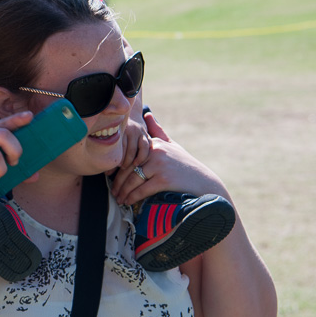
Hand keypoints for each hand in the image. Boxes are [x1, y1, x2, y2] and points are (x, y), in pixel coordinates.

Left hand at [112, 110, 228, 206]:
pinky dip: (132, 197)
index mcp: (155, 143)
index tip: (111, 176)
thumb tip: (148, 114)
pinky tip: (128, 202)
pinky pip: (141, 190)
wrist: (204, 183)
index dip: (119, 167)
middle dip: (118, 182)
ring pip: (132, 180)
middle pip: (129, 168)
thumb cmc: (186, 165)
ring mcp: (159, 165)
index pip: (130, 155)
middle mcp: (156, 151)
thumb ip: (158, 132)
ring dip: (123, 192)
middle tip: (113, 191)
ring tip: (119, 198)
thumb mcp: (173, 145)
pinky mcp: (163, 179)